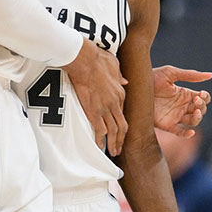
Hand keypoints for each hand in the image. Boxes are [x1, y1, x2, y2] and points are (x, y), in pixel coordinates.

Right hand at [63, 40, 127, 155]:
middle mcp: (115, 103)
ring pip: (113, 131)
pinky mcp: (93, 111)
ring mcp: (105, 108)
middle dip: (121, 140)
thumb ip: (120, 75)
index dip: (122, 124)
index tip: (119, 131)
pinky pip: (99, 130)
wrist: (85, 60)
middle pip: (122, 126)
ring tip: (113, 152)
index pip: (123, 113)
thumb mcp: (114, 64)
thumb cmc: (98, 58)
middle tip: (119, 149)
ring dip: (113, 143)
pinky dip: (101, 140)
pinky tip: (100, 147)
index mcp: (120, 92)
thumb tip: (125, 81)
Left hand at [152, 65, 211, 137]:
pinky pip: (180, 132)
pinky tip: (191, 132)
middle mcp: (182, 106)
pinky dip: (187, 134)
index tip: (201, 94)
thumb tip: (211, 75)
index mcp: (185, 94)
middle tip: (195, 100)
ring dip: (198, 118)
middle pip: (200, 110)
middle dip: (202, 106)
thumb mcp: (171, 73)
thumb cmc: (152, 78)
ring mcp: (175, 116)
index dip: (205, 98)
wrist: (135, 87)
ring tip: (195, 112)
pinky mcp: (167, 125)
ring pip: (193, 121)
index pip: (202, 99)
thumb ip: (190, 75)